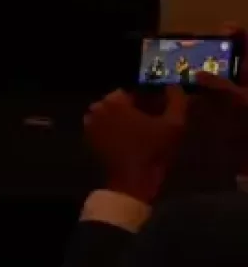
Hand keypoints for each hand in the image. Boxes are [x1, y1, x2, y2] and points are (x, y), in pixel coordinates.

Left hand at [84, 86, 189, 203]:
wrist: (133, 180)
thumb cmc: (154, 150)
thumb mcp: (174, 124)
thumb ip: (177, 100)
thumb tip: (175, 85)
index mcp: (114, 101)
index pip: (131, 91)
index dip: (146, 99)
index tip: (157, 109)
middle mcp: (97, 108)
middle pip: (118, 102)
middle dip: (133, 108)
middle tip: (150, 121)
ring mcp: (90, 123)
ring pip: (110, 114)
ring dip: (122, 118)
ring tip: (140, 131)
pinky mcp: (89, 138)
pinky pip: (103, 126)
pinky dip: (112, 129)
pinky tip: (128, 139)